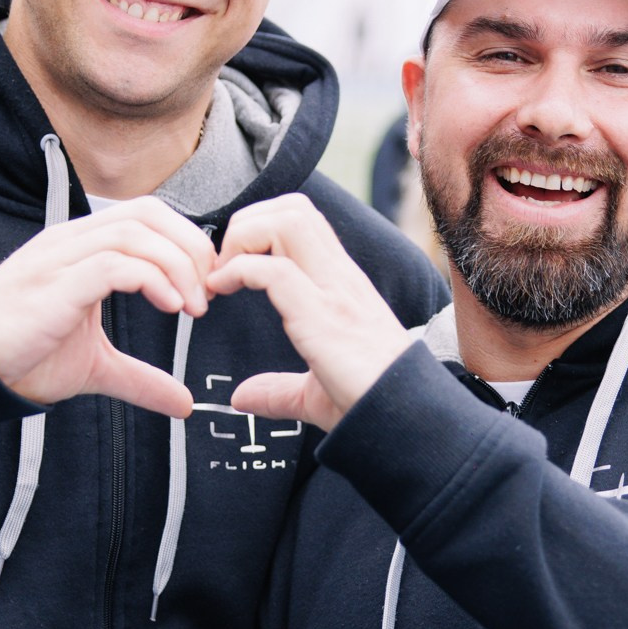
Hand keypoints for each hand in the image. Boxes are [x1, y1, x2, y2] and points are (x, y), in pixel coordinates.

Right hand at [0, 197, 211, 416]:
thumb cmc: (26, 355)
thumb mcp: (97, 366)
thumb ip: (140, 377)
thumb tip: (183, 403)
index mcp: (83, 247)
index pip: (146, 215)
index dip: (186, 241)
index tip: (206, 284)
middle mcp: (71, 242)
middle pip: (147, 214)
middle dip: (190, 248)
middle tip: (207, 293)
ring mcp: (60, 259)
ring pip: (132, 234)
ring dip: (176, 266)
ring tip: (192, 306)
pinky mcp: (53, 286)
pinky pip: (110, 264)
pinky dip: (148, 278)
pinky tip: (168, 306)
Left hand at [208, 195, 412, 431]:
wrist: (406, 420)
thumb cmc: (369, 403)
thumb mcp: (316, 392)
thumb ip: (278, 390)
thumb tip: (243, 396)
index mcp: (341, 285)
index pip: (303, 221)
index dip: (258, 229)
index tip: (231, 267)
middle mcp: (339, 278)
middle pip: (293, 208)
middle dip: (246, 223)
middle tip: (222, 266)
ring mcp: (333, 292)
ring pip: (286, 222)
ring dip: (243, 239)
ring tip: (223, 277)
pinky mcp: (322, 316)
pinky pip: (274, 270)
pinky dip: (238, 271)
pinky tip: (221, 292)